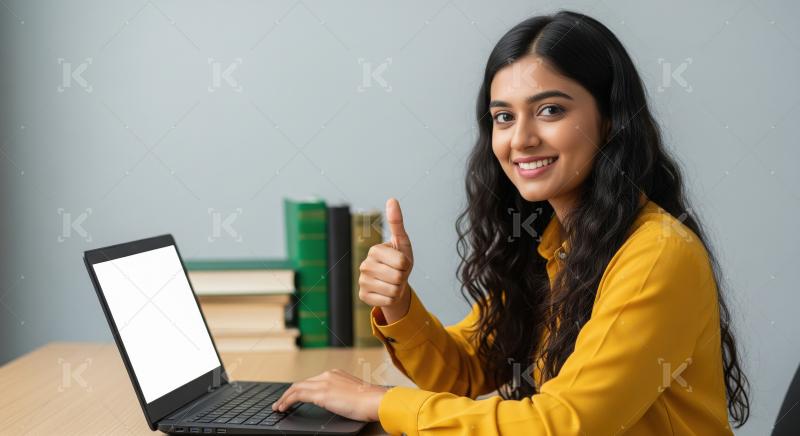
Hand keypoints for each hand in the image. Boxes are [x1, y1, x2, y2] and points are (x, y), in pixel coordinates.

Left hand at [270, 369, 388, 421]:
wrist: (376, 400)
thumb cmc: (370, 401)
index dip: (300, 390)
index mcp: (336, 374)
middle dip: (289, 393)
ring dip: (285, 398)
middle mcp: (328, 375)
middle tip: (281, 402)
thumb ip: (342, 394)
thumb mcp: (353, 394)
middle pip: (302, 383)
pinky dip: (287, 401)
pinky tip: (283, 408)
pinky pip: (298, 395)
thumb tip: (338, 402)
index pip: (312, 381)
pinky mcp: (321, 393)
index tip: (294, 397)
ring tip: (278, 406)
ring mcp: (324, 383)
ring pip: (296, 388)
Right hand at [358, 198, 413, 322]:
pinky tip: (385, 292)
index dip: (407, 264)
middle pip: (398, 276)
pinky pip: (387, 301)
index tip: (401, 262)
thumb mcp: (402, 242)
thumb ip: (397, 222)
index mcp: (375, 250)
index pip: (402, 262)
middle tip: (397, 274)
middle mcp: (364, 265)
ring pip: (393, 290)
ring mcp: (362, 281)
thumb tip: (392, 199)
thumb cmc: (399, 260)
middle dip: (403, 278)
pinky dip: (391, 299)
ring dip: (398, 288)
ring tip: (392, 282)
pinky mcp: (363, 296)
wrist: (393, 282)